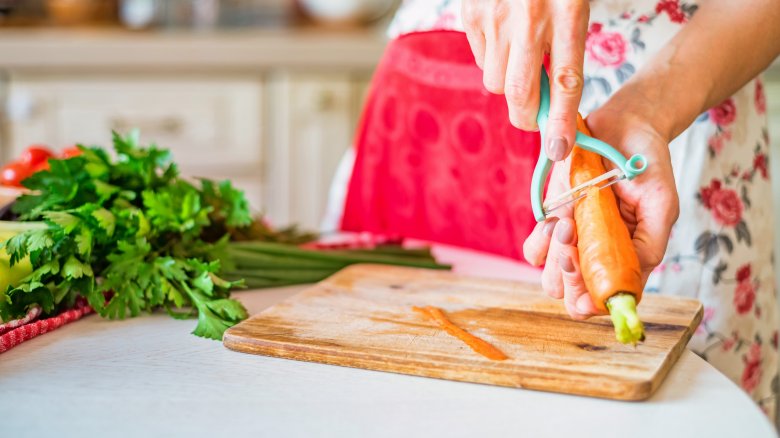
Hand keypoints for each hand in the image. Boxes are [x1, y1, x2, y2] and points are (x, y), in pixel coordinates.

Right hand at [462, 0, 588, 160]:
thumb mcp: (575, 4)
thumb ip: (567, 50)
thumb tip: (554, 103)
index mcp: (568, 13)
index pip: (566, 82)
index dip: (561, 123)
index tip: (559, 150)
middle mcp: (528, 19)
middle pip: (518, 94)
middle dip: (526, 116)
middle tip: (535, 116)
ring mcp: (493, 18)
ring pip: (494, 82)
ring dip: (509, 82)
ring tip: (521, 56)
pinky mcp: (470, 14)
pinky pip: (479, 59)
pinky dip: (492, 58)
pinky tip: (504, 36)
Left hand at [522, 99, 679, 318]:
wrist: (622, 125)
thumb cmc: (646, 163)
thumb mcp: (661, 202)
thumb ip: (651, 243)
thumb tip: (632, 280)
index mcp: (628, 258)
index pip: (607, 299)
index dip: (593, 302)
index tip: (585, 282)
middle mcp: (598, 256)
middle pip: (573, 296)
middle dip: (570, 276)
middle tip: (574, 240)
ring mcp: (573, 242)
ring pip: (551, 278)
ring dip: (555, 256)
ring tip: (569, 221)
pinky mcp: (552, 222)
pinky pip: (534, 250)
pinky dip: (540, 239)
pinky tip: (555, 217)